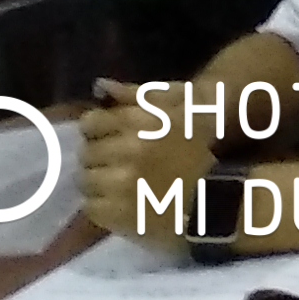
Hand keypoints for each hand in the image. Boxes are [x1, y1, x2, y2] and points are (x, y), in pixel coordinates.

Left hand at [73, 90, 195, 239]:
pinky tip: (120, 201)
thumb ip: (135, 94)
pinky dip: (101, 205)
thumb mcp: (178, 105)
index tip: (109, 136)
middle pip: (86, 152)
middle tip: (117, 162)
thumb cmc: (197, 143)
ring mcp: (120, 184)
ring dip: (98, 181)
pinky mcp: (117, 214)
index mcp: (140, 120)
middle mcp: (127, 150)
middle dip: (98, 156)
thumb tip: (99, 85)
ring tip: (117, 183)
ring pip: (84, 180)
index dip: (98, 129)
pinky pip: (90, 206)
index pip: (91, 122)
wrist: (214, 194)